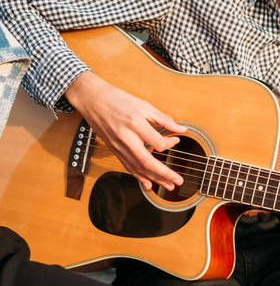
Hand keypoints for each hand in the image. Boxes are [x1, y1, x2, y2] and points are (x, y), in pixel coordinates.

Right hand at [64, 71, 186, 190]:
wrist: (92, 99)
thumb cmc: (117, 99)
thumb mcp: (143, 105)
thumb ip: (163, 119)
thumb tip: (181, 128)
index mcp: (134, 124)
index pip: (157, 142)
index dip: (169, 144)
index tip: (176, 140)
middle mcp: (125, 138)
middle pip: (147, 162)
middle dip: (164, 174)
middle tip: (178, 181)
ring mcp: (118, 146)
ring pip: (137, 168)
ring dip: (155, 178)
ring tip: (169, 185)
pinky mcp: (113, 150)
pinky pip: (127, 166)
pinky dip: (139, 177)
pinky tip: (149, 184)